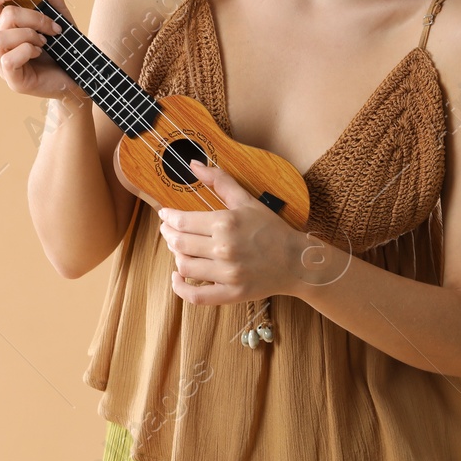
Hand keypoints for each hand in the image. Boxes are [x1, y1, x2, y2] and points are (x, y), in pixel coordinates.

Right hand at [0, 0, 85, 101]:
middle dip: (30, 15)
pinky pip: (8, 58)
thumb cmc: (63, 42)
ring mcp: (0, 62)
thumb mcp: (56, 8)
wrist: (80, 74)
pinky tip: (40, 53)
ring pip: (0, 36)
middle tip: (50, 26)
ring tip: (45, 42)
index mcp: (0, 23)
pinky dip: (28, 51)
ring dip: (31, 34)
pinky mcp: (11, 79)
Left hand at [158, 160, 313, 305]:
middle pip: (179, 243)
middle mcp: (224, 249)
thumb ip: (220, 181)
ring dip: (175, 256)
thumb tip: (194, 164)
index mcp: (226, 223)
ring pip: (184, 266)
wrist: (296, 261)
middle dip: (168, 234)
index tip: (165, 215)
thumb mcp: (247, 200)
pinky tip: (177, 277)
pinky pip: (196, 296)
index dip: (168, 217)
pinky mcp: (230, 294)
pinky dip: (180, 288)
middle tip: (168, 230)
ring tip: (178, 248)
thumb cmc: (271, 229)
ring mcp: (227, 274)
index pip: (183, 221)